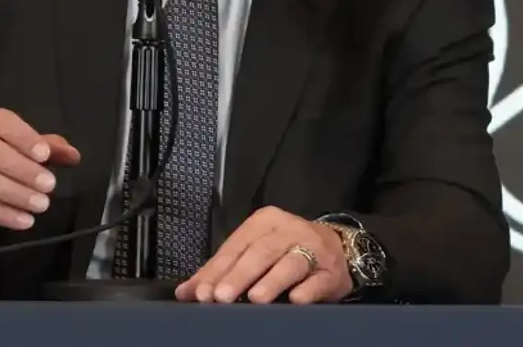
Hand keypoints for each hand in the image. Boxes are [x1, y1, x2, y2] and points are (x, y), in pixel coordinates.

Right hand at [0, 108, 80, 242]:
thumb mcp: (16, 148)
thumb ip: (46, 148)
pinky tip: (24, 221)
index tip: (44, 155)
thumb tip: (74, 155)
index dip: (22, 136)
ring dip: (13, 193)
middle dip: (21, 168)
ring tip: (41, 205)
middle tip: (50, 185)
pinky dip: (2, 214)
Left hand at [175, 206, 350, 304]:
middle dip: (239, 275)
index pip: (235, 246)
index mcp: (263, 222)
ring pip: (289, 263)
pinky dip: (307, 290)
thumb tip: (185, 292)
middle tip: (222, 297)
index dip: (217, 270)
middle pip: (260, 252)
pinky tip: (296, 300)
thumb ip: (220, 270)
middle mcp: (288, 229)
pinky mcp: (331, 271)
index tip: (203, 293)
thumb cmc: (285, 250)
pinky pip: (318, 280)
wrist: (338, 248)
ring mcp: (312, 249)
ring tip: (255, 298)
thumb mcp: (252, 252)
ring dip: (271, 281)